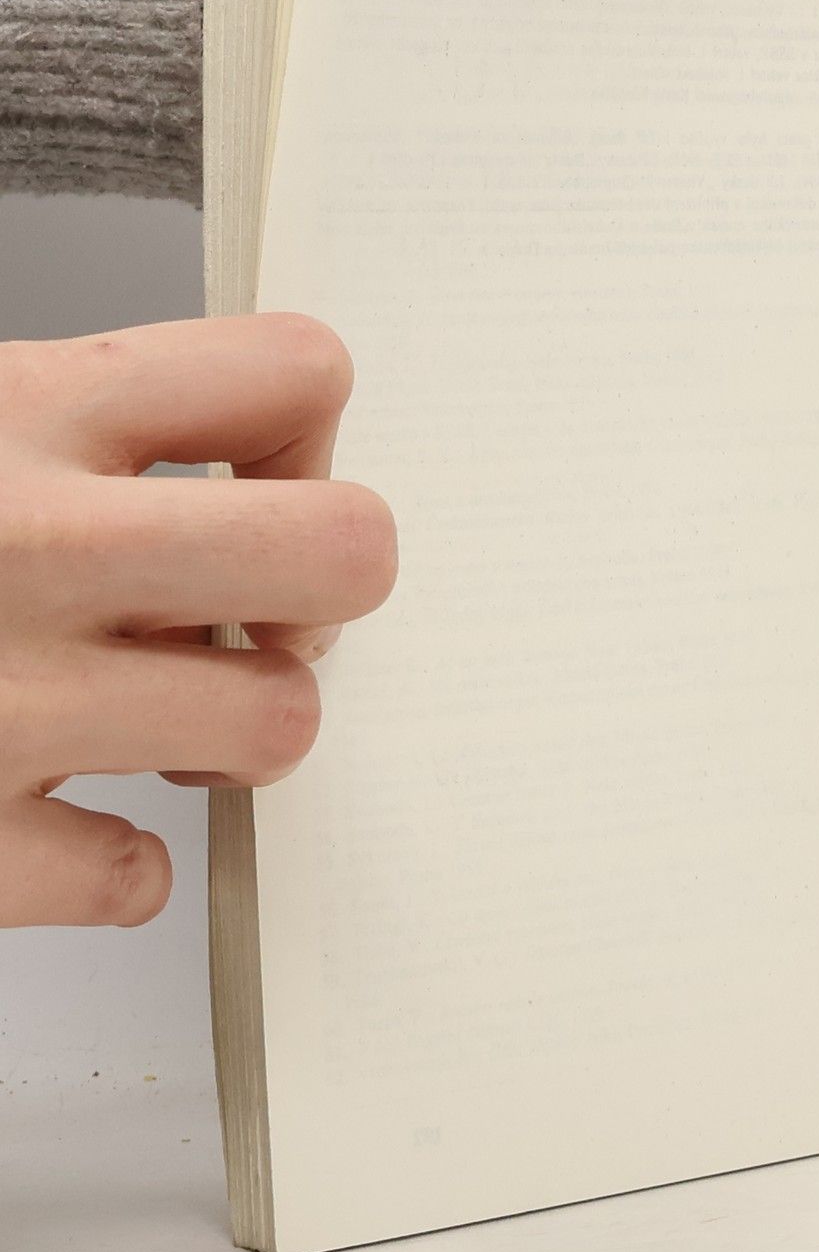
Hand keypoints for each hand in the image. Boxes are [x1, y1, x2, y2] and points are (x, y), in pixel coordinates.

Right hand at [0, 316, 396, 926]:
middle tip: (259, 617)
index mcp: (24, 411)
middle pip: (351, 549)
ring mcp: (0, 700)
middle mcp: (28, 543)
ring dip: (237, 736)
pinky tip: (54, 820)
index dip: (304, 438)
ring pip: (279, 724)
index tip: (258, 477)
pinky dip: (108, 867)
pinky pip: (133, 881)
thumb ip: (83, 431)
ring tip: (155, 722)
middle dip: (325, 594)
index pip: (298, 370)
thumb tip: (253, 469)